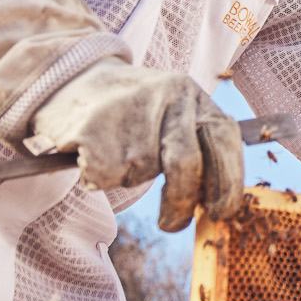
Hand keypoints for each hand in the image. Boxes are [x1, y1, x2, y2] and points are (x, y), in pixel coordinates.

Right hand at [30, 60, 243, 231]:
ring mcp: (131, 108)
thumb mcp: (175, 115)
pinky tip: (91, 149)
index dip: (228, 184)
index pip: (224, 142)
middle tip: (171, 223)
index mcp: (195, 97)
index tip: (220, 214)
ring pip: (139, 173)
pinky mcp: (93, 124)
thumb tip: (216, 207)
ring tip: (115, 150)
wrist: (72, 76)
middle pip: (186, 165)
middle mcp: (170, 97)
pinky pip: (104, 176)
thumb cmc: (133, 111)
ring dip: (127, 176)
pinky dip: (96, 176)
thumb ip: (198, 149)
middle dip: (180, 202)